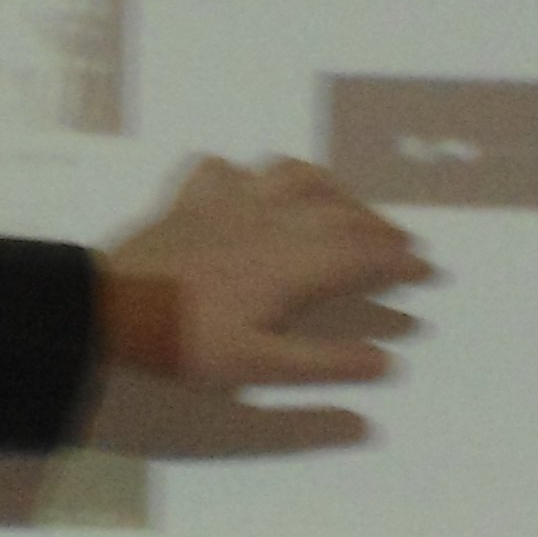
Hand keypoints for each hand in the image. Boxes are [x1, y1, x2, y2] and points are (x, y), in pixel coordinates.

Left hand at [98, 156, 431, 406]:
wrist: (109, 310)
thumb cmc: (185, 345)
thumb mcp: (259, 367)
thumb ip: (324, 363)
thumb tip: (388, 362)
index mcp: (291, 263)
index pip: (361, 253)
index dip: (399, 260)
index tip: (428, 271)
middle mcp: (267, 221)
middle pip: (336, 211)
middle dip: (378, 226)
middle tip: (404, 245)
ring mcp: (226, 203)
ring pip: (290, 175)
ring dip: (327, 187)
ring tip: (344, 205)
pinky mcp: (188, 200)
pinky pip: (223, 168)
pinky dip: (246, 172)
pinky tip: (250, 187)